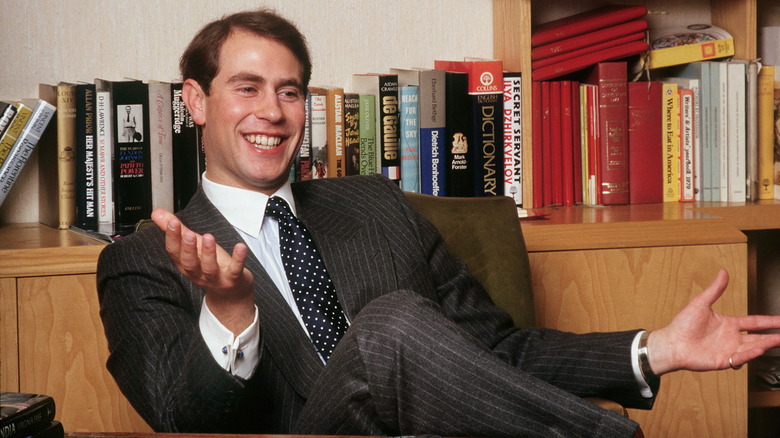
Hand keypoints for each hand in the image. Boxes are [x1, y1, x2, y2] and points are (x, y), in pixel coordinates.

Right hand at [152, 208, 254, 333]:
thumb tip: (156, 213)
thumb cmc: (209, 264)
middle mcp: (197, 273)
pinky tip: (240, 247)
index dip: (172, 238)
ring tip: (208, 237)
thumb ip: (177, 230)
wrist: (230, 292)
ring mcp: (215, 278)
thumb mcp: (193, 246)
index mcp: (185, 264)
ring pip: (209, 268)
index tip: (172, 222)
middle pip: (189, 263)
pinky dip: (238, 259)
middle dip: (187, 249)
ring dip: (208, 253)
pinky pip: (235, 270)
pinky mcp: (232, 279)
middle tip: (188, 234)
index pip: (175, 252)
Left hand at [647, 269, 779, 374]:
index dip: (770, 321)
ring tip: (778, 340)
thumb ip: (715, 289)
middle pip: (759, 337)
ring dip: (766, 344)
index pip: (755, 322)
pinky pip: (739, 358)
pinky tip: (758, 349)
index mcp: (729, 324)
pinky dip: (749, 355)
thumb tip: (723, 272)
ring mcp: (729, 350)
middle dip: (774, 336)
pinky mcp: (723, 361)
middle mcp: (732, 338)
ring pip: (753, 348)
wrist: (671, 343)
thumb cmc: (683, 324)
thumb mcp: (701, 303)